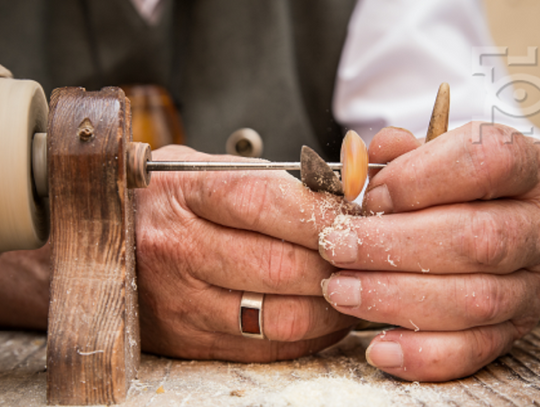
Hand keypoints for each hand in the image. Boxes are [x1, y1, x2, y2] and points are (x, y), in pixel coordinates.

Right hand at [135, 145, 360, 361]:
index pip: (265, 202)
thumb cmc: (162, 199)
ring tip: (350, 288)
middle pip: (279, 265)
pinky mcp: (189, 340)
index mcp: (183, 195)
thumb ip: (263, 180)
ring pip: (279, 317)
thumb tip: (334, 196)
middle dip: (335, 263)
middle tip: (363, 255)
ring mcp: (182, 302)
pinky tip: (323, 316)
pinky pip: (264, 349)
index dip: (319, 211)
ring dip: (330, 307)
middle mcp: (178, 250)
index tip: (352, 215)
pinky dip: (307, 336)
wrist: (106, 241)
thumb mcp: (200, 169)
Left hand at [319, 123, 539, 380]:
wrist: (490, 224)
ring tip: (340, 291)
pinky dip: (423, 353)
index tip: (371, 196)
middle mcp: (534, 227)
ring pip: (473, 300)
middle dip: (393, 246)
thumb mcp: (431, 160)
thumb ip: (399, 155)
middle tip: (336, 246)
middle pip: (476, 239)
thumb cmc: (450, 190)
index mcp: (521, 170)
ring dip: (396, 298)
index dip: (419, 179)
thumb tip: (359, 159)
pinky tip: (378, 346)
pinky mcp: (512, 328)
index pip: (485, 161)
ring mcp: (528, 284)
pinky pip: (475, 350)